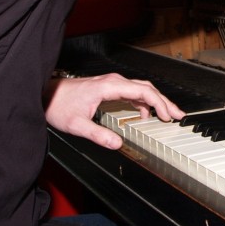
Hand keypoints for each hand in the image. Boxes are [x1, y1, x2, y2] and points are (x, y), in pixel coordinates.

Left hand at [43, 73, 184, 149]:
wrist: (46, 94)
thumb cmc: (58, 105)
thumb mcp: (77, 125)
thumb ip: (98, 135)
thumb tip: (118, 144)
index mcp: (110, 86)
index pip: (143, 91)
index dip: (159, 103)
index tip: (168, 116)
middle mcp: (114, 81)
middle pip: (147, 88)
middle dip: (165, 102)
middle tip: (178, 115)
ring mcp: (112, 83)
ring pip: (142, 89)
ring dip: (156, 101)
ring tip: (168, 115)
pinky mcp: (109, 87)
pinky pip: (133, 92)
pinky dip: (144, 101)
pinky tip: (146, 113)